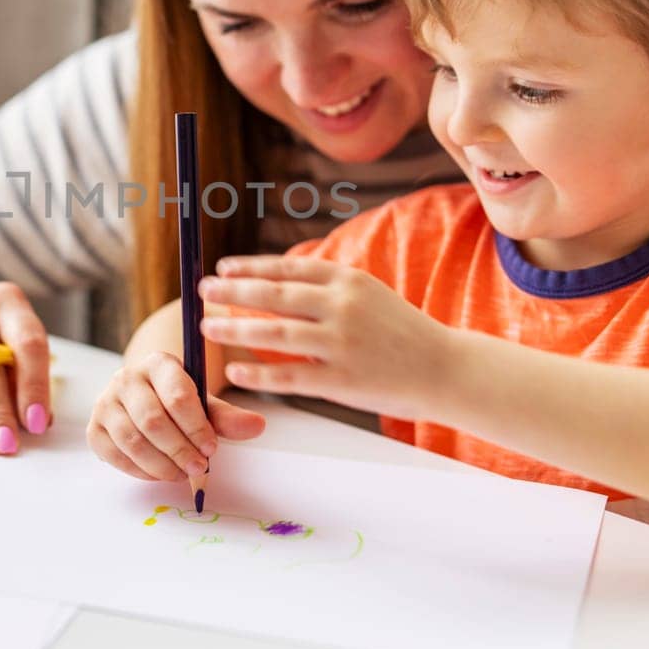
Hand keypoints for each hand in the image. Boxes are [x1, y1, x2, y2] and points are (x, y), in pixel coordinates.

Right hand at [87, 351, 265, 480]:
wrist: (145, 397)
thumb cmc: (178, 401)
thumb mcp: (205, 403)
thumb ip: (227, 416)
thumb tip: (257, 426)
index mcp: (158, 363)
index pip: (177, 396)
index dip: (197, 426)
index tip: (212, 448)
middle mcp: (126, 377)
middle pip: (153, 421)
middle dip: (179, 450)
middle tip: (198, 467)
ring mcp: (106, 401)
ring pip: (132, 440)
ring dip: (160, 464)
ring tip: (181, 474)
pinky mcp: (94, 427)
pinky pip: (114, 455)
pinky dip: (139, 471)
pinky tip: (159, 473)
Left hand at [197, 256, 454, 417]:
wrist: (446, 369)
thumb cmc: (403, 332)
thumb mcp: (369, 295)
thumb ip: (327, 288)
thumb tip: (276, 281)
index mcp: (349, 280)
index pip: (289, 267)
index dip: (251, 267)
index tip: (222, 269)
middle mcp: (343, 306)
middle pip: (274, 295)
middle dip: (232, 292)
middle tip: (201, 291)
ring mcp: (342, 343)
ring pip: (274, 334)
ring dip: (234, 329)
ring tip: (205, 326)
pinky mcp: (342, 380)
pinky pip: (290, 376)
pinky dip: (257, 374)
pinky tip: (234, 372)